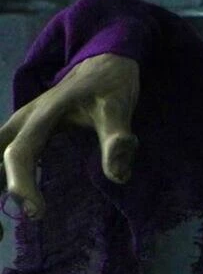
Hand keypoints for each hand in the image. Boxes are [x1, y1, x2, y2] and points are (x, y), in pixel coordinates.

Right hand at [0, 53, 139, 227]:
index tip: (38, 213)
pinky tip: (3, 204)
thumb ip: (117, 138)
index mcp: (40, 115)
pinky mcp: (21, 133)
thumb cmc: (110, 85)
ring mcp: (17, 127)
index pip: (19, 154)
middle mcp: (20, 122)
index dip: (22, 184)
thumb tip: (118, 176)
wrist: (103, 60)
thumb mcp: (119, 107)